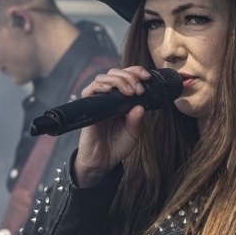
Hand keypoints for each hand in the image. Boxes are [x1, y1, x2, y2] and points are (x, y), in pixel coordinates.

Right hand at [74, 66, 151, 187]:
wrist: (103, 162)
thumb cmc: (117, 146)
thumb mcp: (133, 134)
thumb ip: (136, 121)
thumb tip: (139, 106)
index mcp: (121, 100)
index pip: (126, 77)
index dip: (135, 72)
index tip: (147, 77)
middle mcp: (109, 98)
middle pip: (114, 73)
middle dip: (128, 75)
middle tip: (138, 88)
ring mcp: (98, 102)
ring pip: (102, 78)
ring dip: (117, 80)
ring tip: (129, 91)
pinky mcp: (88, 109)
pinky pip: (89, 91)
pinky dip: (99, 86)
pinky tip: (109, 90)